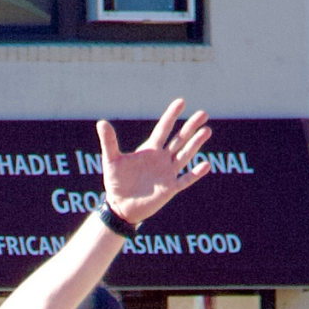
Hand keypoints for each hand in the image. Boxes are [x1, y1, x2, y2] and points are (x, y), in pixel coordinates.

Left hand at [96, 100, 213, 225]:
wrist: (120, 206)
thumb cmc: (116, 183)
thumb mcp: (112, 160)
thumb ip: (109, 142)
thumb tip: (101, 122)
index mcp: (149, 150)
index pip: (163, 129)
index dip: (172, 115)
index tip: (181, 102)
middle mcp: (161, 159)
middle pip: (179, 139)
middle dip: (190, 127)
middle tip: (203, 113)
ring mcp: (167, 173)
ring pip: (185, 155)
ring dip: (195, 144)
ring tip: (207, 131)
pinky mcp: (170, 188)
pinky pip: (185, 180)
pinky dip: (195, 173)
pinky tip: (205, 164)